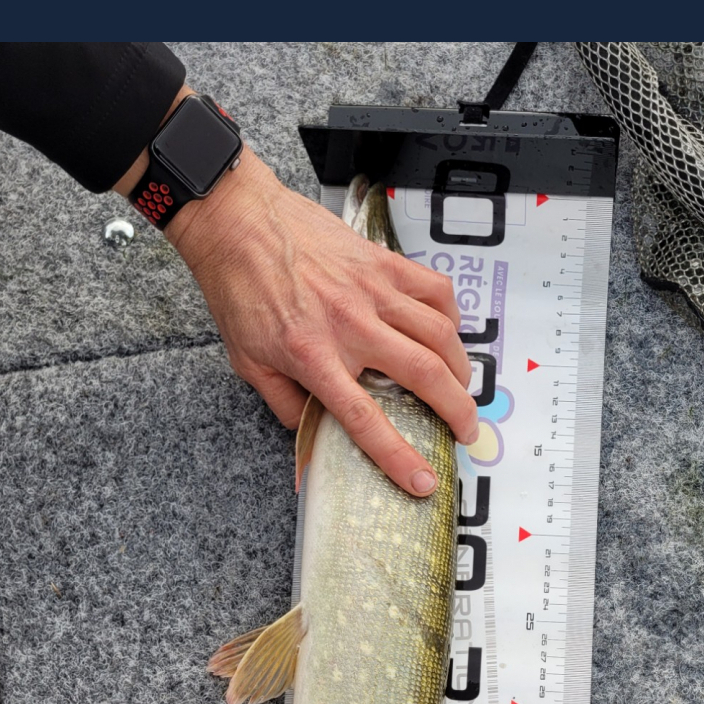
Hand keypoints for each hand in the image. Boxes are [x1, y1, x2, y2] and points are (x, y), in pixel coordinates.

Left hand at [167, 145, 479, 495]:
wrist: (237, 221)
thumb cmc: (240, 289)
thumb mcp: (249, 363)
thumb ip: (286, 406)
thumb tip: (314, 440)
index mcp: (314, 357)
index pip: (366, 420)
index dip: (399, 458)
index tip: (422, 481)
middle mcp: (351, 325)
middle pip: (425, 376)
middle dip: (457, 411)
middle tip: (465, 431)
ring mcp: (373, 290)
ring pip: (440, 335)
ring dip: (461, 369)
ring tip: (460, 388)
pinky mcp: (383, 262)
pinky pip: (435, 289)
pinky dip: (451, 316)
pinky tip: (447, 333)